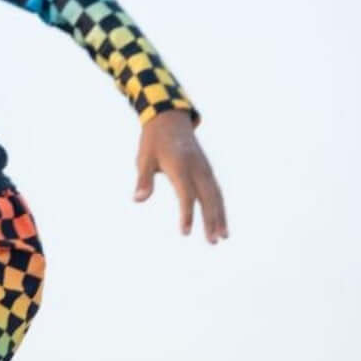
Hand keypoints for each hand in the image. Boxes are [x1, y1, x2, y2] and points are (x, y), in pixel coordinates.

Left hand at [134, 110, 227, 242]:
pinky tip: (221, 221)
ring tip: (223, 237)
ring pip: (216, 195)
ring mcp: (205, 168)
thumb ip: (143, 180)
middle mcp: (197, 167)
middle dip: (211, 220)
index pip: (185, 194)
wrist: (169, 119)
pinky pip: (216, 190)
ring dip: (220, 216)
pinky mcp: (207, 169)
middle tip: (214, 242)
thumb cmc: (153, 141)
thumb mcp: (143, 158)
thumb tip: (138, 199)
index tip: (185, 233)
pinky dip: (220, 206)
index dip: (186, 214)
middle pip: (207, 197)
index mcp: (180, 165)